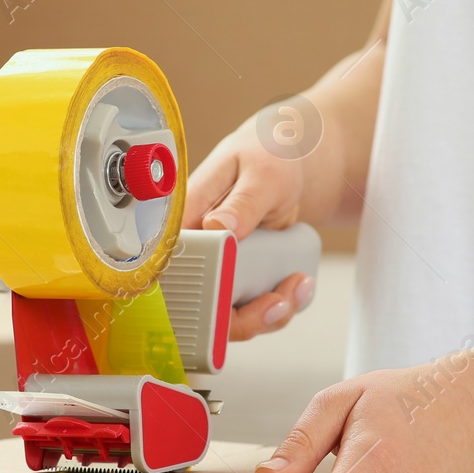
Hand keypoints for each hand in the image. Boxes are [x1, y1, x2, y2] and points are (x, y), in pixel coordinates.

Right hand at [185, 114, 316, 339]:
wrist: (288, 160)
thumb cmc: (269, 155)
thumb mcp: (263, 173)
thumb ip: (244, 201)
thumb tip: (217, 228)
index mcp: (186, 218)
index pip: (174, 266)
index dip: (196, 292)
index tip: (230, 294)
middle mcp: (197, 248)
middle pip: (200, 304)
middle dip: (242, 316)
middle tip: (279, 302)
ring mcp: (218, 266)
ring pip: (228, 315)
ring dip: (267, 315)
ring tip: (298, 286)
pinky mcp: (239, 277)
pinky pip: (251, 308)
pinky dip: (278, 307)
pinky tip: (299, 285)